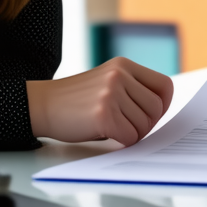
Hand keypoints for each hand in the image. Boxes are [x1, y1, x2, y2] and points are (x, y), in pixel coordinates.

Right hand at [27, 57, 173, 145]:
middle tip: (128, 126)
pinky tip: (107, 134)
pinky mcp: (104, 114)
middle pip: (157, 108)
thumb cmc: (77, 100)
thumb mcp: (107, 81)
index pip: (164, 85)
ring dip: (133, 133)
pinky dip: (122, 141)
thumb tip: (160, 110)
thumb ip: (132, 88)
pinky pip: (130, 136)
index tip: (151, 115)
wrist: (42, 104)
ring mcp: (111, 93)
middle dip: (146, 124)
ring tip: (114, 128)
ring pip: (145, 124)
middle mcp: (119, 75)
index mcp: (124, 65)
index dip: (163, 105)